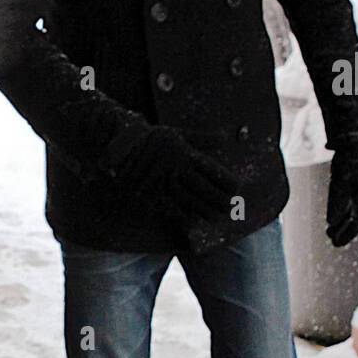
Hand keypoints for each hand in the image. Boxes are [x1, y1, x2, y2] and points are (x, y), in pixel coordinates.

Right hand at [114, 125, 240, 225]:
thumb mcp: (176, 134)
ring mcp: (162, 182)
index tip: (237, 188)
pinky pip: (171, 209)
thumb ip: (201, 138)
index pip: (211, 169)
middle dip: (219, 200)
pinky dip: (185, 218)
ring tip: (218, 218)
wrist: (119, 147)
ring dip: (206, 211)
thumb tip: (224, 137)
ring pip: (190, 201)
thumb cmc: (151, 139)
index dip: (226, 180)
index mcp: (183, 152)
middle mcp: (175, 167)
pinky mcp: (151, 194)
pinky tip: (196, 223)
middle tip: (232, 208)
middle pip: (203, 187)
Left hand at [326, 140, 357, 246]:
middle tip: (333, 242)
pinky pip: (349, 202)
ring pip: (352, 211)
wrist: (354, 139)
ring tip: (329, 233)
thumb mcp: (341, 180)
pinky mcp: (354, 184)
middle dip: (345, 230)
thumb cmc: (349, 159)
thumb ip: (337, 201)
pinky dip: (341, 212)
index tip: (337, 241)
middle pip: (357, 217)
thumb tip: (331, 222)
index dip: (348, 231)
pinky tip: (332, 220)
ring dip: (342, 222)